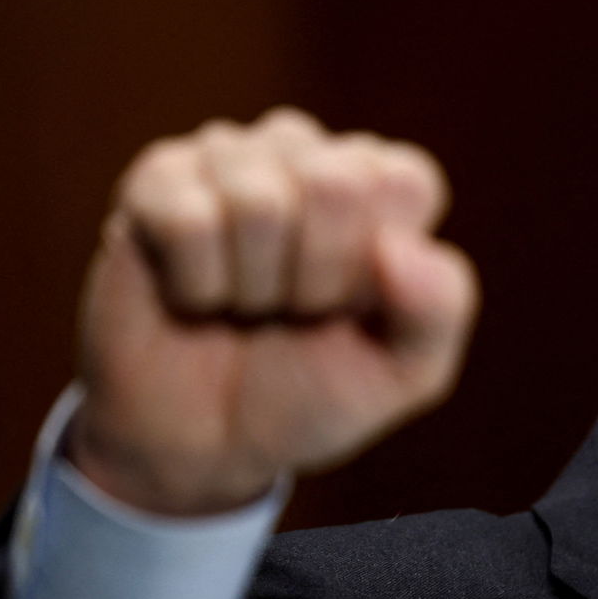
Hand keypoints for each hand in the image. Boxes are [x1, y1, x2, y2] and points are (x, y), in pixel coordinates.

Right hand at [70, 108, 478, 514]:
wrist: (208, 444)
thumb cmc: (314, 391)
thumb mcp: (405, 372)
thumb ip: (439, 309)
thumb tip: (397, 245)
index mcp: (385, 184)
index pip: (405, 181)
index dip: (378, 266)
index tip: (354, 306)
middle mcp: (311, 153)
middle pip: (335, 182)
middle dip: (317, 275)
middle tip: (296, 310)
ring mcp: (232, 157)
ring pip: (258, 201)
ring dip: (253, 286)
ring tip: (247, 304)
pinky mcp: (158, 178)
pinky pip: (188, 218)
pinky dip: (196, 284)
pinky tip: (195, 295)